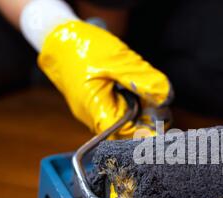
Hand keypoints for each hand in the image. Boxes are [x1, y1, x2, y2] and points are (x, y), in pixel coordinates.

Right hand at [38, 20, 171, 137]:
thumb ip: (143, 80)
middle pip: (130, 130)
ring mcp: (96, 111)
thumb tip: (166, 98)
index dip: (149, 132)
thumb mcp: (117, 60)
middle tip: (158, 98)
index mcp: (97, 111)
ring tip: (144, 87)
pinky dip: (133, 100)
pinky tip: (134, 86)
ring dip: (142, 107)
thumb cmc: (83, 47)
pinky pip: (121, 109)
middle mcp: (96, 117)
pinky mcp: (99, 103)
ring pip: (127, 119)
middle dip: (149, 117)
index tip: (165, 121)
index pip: (128, 136)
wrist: (56, 36)